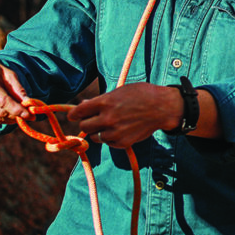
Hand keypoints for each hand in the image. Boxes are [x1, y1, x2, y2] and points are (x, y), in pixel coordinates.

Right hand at [0, 57, 31, 124]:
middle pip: (0, 111)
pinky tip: (10, 113)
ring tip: (21, 113)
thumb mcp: (9, 75)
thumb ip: (18, 89)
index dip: (17, 110)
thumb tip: (28, 104)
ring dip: (12, 118)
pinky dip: (4, 119)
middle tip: (30, 116)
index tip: (30, 115)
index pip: (2, 101)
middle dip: (17, 115)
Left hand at [68, 83, 182, 147]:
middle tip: (93, 120)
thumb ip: (101, 100)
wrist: (162, 108)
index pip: (79, 111)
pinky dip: (110, 138)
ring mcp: (115, 132)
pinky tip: (119, 130)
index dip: (73, 114)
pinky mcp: (123, 142)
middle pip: (84, 126)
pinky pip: (108, 143)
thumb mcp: (120, 91)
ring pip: (95, 137)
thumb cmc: (142, 94)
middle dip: (87, 123)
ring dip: (99, 132)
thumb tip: (84, 105)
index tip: (72, 116)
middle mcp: (107, 118)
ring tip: (110, 125)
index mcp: (105, 102)